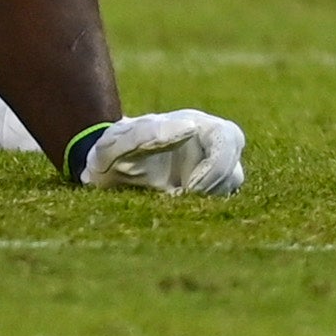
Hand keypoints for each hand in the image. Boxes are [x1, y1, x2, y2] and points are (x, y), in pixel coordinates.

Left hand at [73, 108, 246, 193]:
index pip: (228, 138)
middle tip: (183, 198)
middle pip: (234, 161)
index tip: (189, 188)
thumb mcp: (118, 142)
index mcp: (193, 125)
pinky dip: (204, 208)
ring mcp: (206, 167)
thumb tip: (191, 128)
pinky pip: (218, 198)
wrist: (100, 172)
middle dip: (215, 184)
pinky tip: (176, 211)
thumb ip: (149, 133)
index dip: (217, 164)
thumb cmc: (109, 152)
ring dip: (210, 196)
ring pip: (231, 181)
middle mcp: (206, 144)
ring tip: (175, 204)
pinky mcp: (202, 189)